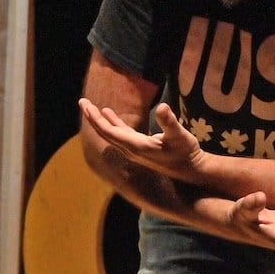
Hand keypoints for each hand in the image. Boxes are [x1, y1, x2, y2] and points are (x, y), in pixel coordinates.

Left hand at [79, 98, 204, 181]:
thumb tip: (162, 107)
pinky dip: (113, 123)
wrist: (192, 171)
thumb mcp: (179, 135)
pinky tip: (110, 115)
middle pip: (105, 133)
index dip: (96, 119)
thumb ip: (169, 122)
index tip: (86, 105)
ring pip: (112, 134)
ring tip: (92, 108)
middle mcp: (131, 149)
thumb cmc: (186, 152)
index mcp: (136, 146)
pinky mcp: (140, 148)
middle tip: (82, 102)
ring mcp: (135, 150)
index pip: (109, 132)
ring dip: (101, 120)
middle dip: (93, 117)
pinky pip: (120, 134)